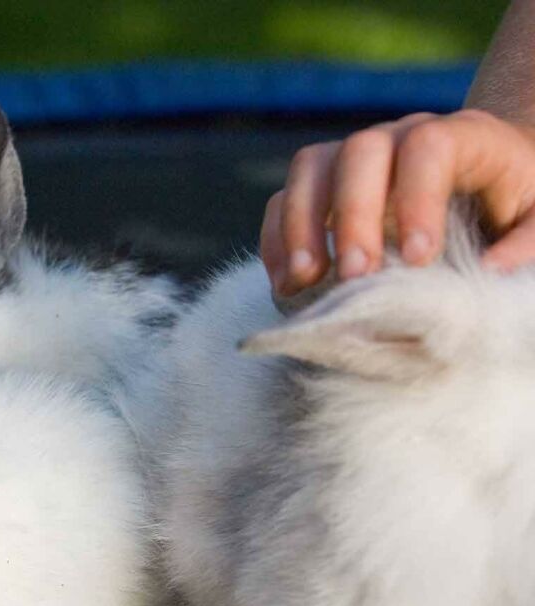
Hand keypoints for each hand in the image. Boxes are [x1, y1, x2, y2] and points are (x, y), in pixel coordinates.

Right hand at [261, 109, 534, 295]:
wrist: (479, 189)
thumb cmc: (514, 207)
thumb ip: (526, 243)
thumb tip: (489, 269)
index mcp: (463, 137)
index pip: (428, 146)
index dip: (417, 199)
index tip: (417, 260)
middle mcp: (398, 137)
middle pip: (359, 153)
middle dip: (351, 216)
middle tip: (356, 277)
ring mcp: (352, 158)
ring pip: (310, 170)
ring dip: (300, 227)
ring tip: (305, 281)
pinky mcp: (319, 189)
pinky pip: (282, 201)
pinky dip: (277, 243)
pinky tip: (287, 285)